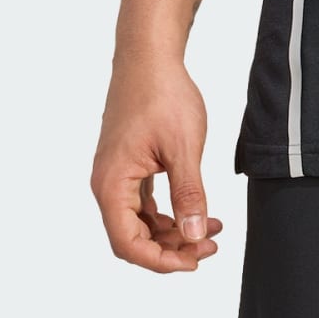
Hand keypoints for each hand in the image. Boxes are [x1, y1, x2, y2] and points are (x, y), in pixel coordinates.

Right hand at [91, 57, 223, 272]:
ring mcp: (117, 175)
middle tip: (209, 244)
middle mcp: (107, 184)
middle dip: (171, 248)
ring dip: (173, 231)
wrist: (149, 57)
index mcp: (112, 184)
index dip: (161, 261)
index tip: (195, 259)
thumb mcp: (184, 147)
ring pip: (140, 222)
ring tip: (210, 228)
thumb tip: (192, 237)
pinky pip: (144, 202)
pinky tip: (197, 210)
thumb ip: (189, 194)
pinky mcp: (128, 165)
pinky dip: (169, 211)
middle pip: (133, 238)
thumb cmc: (162, 95)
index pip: (128, 244)